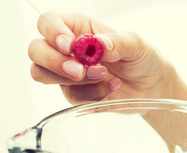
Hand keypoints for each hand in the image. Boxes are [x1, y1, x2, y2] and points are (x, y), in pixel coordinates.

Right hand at [27, 12, 170, 103]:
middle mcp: (66, 48)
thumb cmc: (141, 58)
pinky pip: (70, 96)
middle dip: (54, 62)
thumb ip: (118, 42)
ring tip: (103, 76)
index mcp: (77, 27)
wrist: (151, 86)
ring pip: (43, 75)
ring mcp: (66, 72)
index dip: (52, 32)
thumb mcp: (136, 44)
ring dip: (73, 80)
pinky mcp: (74, 93)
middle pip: (36, 50)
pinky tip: (110, 87)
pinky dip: (91, 94)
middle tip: (79, 70)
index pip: (48, 22)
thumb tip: (100, 44)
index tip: (69, 46)